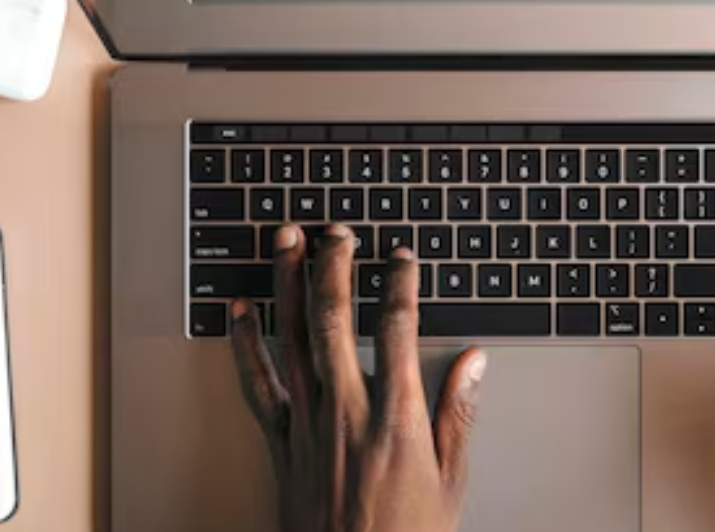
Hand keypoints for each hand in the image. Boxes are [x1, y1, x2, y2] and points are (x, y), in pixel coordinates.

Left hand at [230, 224, 486, 531]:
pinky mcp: (281, 443)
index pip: (399, 329)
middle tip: (337, 231)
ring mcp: (307, 425)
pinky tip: (240, 311)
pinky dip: (244, 343)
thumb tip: (474, 363)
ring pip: (292, 337)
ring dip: (287, 282)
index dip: (400, 283)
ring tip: (286, 240)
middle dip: (334, 266)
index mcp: (396, 420)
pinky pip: (257, 383)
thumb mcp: (450, 483)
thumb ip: (457, 416)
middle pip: (335, 319)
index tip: (401, 256)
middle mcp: (346, 413)